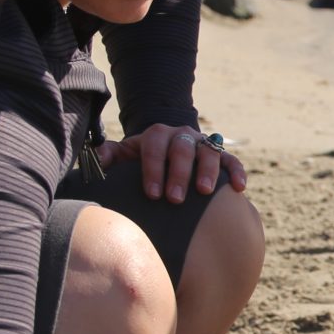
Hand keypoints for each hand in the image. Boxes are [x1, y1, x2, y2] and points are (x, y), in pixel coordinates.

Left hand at [98, 125, 245, 204]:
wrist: (167, 150)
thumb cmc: (144, 160)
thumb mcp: (125, 155)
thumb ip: (108, 156)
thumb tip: (95, 159)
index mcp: (157, 134)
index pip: (155, 147)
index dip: (153, 169)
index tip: (152, 193)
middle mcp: (182, 135)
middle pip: (183, 149)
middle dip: (179, 173)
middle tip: (175, 198)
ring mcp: (203, 143)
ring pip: (209, 152)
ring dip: (208, 171)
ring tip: (204, 192)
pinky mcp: (221, 155)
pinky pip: (232, 160)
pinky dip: (237, 172)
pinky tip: (239, 188)